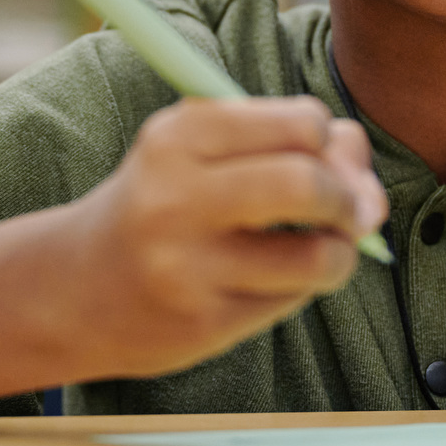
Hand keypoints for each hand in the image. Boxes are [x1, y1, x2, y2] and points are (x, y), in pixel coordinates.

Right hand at [54, 95, 386, 381]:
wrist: (74, 289)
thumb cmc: (162, 206)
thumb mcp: (205, 154)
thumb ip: (292, 149)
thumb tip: (370, 194)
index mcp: (179, 135)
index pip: (301, 122)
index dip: (330, 141)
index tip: (324, 158)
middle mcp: (176, 195)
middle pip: (307, 182)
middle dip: (348, 197)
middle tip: (349, 213)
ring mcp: (187, 266)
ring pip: (317, 255)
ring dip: (340, 254)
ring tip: (325, 253)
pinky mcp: (202, 323)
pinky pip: (292, 299)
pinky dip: (303, 288)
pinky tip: (275, 282)